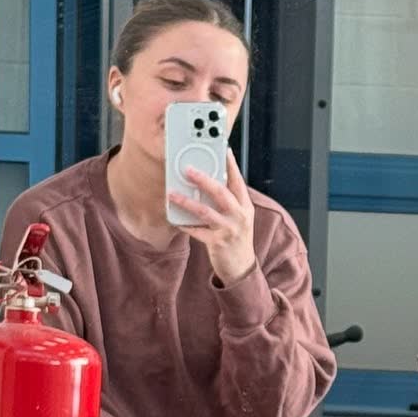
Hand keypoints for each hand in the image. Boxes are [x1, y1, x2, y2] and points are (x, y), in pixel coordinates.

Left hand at [169, 149, 256, 285]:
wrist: (241, 267)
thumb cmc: (237, 238)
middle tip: (188, 169)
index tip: (222, 149)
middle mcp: (239, 216)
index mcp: (245, 206)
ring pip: (206, 211)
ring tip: (172, 194)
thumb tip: (209, 181)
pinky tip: (175, 220)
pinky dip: (185, 225)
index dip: (230, 164)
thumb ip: (228, 201)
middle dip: (204, 179)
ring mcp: (229, 230)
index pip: (237, 181)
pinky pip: (197, 231)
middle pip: (221, 193)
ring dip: (187, 202)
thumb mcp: (239, 217)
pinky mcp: (218, 243)